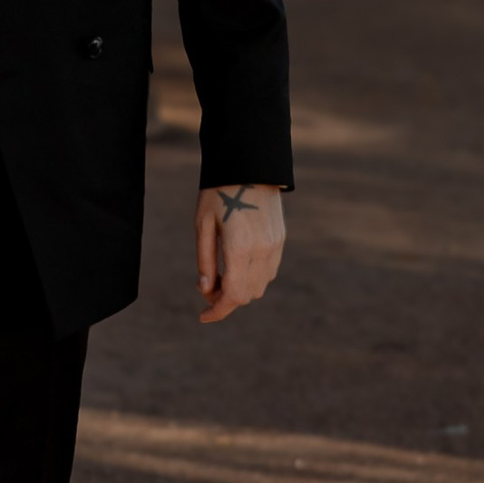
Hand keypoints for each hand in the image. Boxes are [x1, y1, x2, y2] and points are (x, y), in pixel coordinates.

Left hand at [195, 184, 285, 324]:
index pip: (233, 295)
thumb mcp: (203, 225)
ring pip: (260, 286)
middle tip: (207, 287)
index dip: (217, 311)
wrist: (249, 166)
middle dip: (226, 300)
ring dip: (241, 289)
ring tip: (220, 274)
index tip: (202, 317)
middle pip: (247, 295)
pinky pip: (269, 272)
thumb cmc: (218, 193)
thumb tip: (205, 289)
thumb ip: (205, 260)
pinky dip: (252, 277)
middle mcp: (263, 251)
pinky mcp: (280, 240)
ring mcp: (275, 246)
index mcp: (240, 248)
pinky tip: (237, 264)